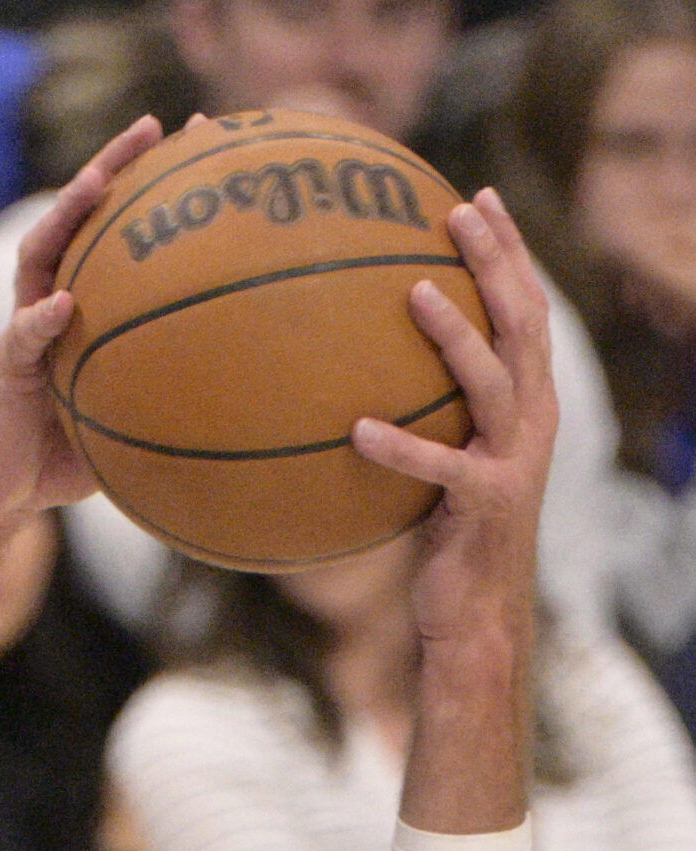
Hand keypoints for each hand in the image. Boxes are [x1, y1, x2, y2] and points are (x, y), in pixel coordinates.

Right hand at [0, 116, 165, 536]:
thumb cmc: (66, 455)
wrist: (3, 492)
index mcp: (84, 305)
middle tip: (151, 128)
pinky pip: (22, 340)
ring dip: (65, 214)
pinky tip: (60, 305)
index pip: (114, 230)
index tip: (199, 140)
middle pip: (77, 218)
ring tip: (94, 182)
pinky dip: (39, 321)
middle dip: (111, 167)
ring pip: (39, 254)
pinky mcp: (6, 370)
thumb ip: (171, 394)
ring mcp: (25, 330)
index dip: (152, 184)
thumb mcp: (130, 417)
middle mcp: (52, 302)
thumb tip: (252, 393)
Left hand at [350, 189, 556, 654]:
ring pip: (493, 380)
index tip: (477, 201)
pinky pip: (439, 468)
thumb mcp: (438, 468)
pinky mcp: (485, 504)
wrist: (476, 615)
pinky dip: (400, 448)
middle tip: (458, 212)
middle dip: (496, 262)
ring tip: (414, 291)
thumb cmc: (448, 541)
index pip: (527, 311)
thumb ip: (422, 419)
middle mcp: (533, 422)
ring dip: (456, 333)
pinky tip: (358, 429)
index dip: (509, 253)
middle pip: (522, 323)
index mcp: (529, 405)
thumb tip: (351, 383)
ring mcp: (514, 461)